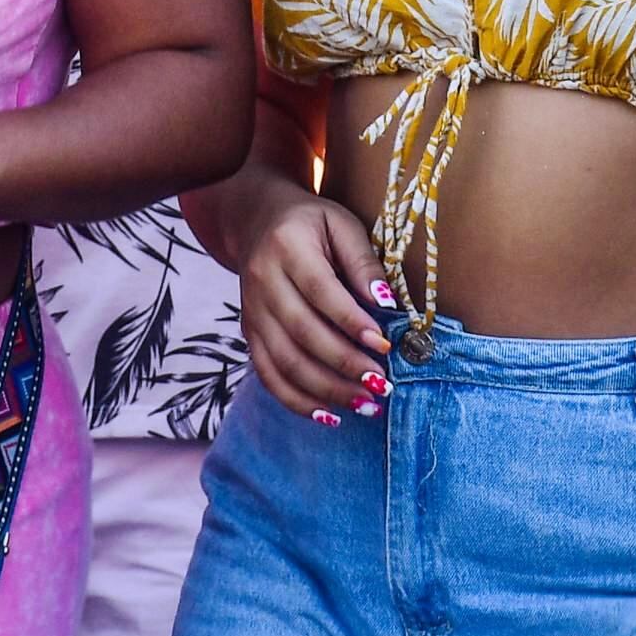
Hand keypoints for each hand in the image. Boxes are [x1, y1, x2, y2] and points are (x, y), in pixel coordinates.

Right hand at [229, 182, 393, 422]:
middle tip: (381, 385)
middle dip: (344, 365)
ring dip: (325, 390)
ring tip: (364, 405)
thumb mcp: (342, 224)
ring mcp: (251, 311)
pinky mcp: (248, 332)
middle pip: (302, 333)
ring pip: (284, 361)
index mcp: (287, 247)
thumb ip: (363, 262)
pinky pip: (267, 374)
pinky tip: (328, 415)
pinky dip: (297, 400)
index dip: (351, 322)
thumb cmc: (311, 222)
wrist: (256, 219)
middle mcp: (262, 281)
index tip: (384, 346)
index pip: (320, 291)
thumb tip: (387, 303)